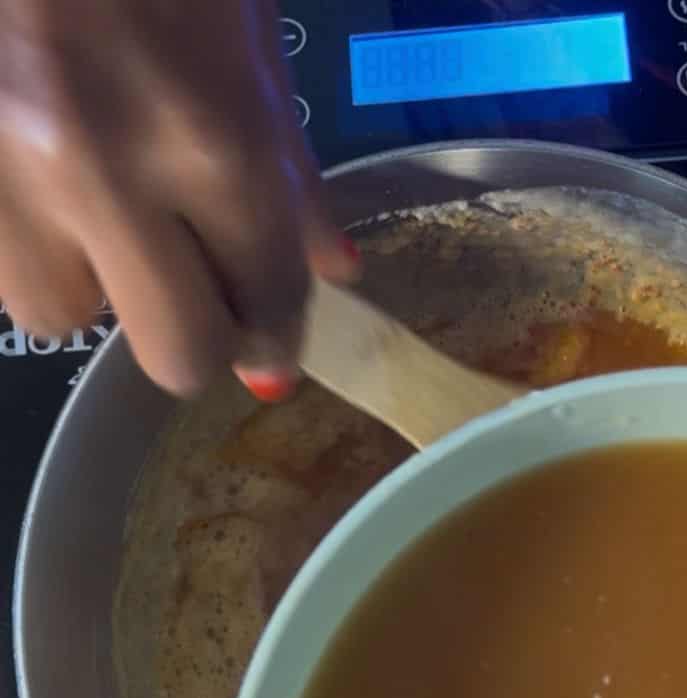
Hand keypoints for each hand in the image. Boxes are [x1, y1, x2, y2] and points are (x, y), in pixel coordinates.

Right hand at [0, 0, 358, 395]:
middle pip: (172, 354)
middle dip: (196, 332)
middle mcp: (98, 169)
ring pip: (61, 312)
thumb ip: (291, 170)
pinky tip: (41, 168)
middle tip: (195, 282)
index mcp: (207, 135)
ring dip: (94, 279)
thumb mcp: (247, 34)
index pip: (267, 303)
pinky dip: (28, 234)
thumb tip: (335, 270)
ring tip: (98, 197)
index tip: (270, 339)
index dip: (276, 335)